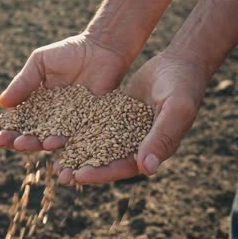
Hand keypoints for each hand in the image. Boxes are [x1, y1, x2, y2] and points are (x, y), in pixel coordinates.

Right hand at [0, 34, 131, 182]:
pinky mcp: (87, 125)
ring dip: (33, 144)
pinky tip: (52, 143)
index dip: (1, 128)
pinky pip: (74, 138)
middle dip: (13, 139)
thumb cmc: (69, 52)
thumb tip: (2, 104)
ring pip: (47, 140)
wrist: (101, 49)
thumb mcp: (40, 63)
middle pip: (28, 134)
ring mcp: (68, 124)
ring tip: (22, 143)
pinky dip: (62, 143)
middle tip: (1, 141)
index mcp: (35, 104)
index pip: (15, 120)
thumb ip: (23, 82)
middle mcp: (50, 118)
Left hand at [71, 54, 209, 183]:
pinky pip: (95, 123)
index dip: (101, 173)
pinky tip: (59, 129)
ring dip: (77, 150)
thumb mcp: (175, 110)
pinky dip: (79, 128)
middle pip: (106, 160)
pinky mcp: (116, 114)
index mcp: (153, 150)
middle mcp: (137, 144)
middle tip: (58, 175)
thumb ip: (162, 137)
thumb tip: (146, 169)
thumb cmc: (184, 87)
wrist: (180, 63)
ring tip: (53, 157)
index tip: (78, 176)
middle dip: (83, 167)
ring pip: (97, 143)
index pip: (123, 167)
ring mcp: (125, 129)